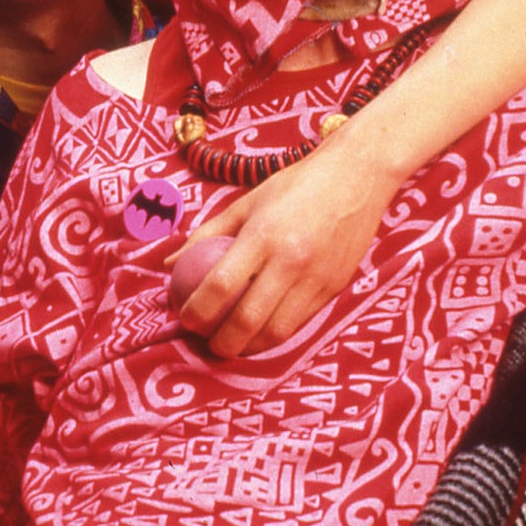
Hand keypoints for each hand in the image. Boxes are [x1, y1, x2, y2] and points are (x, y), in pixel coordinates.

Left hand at [168, 130, 397, 356]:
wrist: (356, 178)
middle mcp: (290, 260)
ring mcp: (316, 278)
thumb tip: (169, 263)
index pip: (221, 284)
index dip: (198, 310)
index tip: (184, 319)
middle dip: (221, 342)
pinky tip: (260, 334)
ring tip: (230, 344)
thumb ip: (206, 233)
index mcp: (262, 234)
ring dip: (249, 347)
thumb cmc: (294, 186)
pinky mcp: (335, 289)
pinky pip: (300, 323)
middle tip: (205, 343)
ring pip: (277, 331)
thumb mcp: (246, 201)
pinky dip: (276, 334)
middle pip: (248, 319)